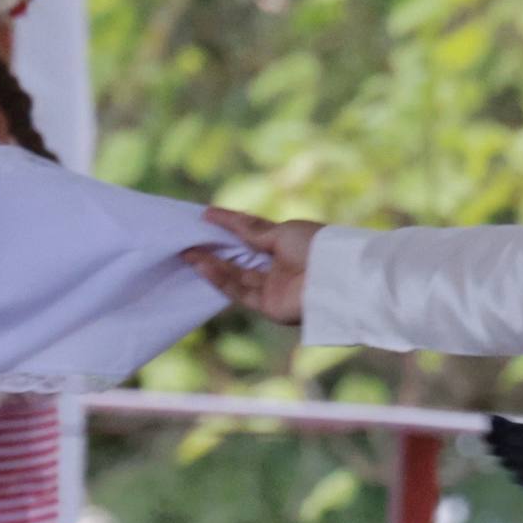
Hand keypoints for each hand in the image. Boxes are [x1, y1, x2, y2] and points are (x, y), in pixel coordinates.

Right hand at [182, 209, 318, 324]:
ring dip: (211, 263)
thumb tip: (224, 217)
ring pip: (236, 275)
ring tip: (187, 250)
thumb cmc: (315, 246)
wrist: (335, 278)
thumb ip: (252, 230)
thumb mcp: (281, 231)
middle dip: (215, 247)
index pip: (252, 232)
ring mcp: (274, 288)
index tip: (205, 215)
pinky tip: (202, 264)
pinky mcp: (269, 307)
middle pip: (241, 257)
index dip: (229, 224)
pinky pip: (239, 291)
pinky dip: (220, 279)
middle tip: (188, 236)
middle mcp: (279, 266)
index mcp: (287, 243)